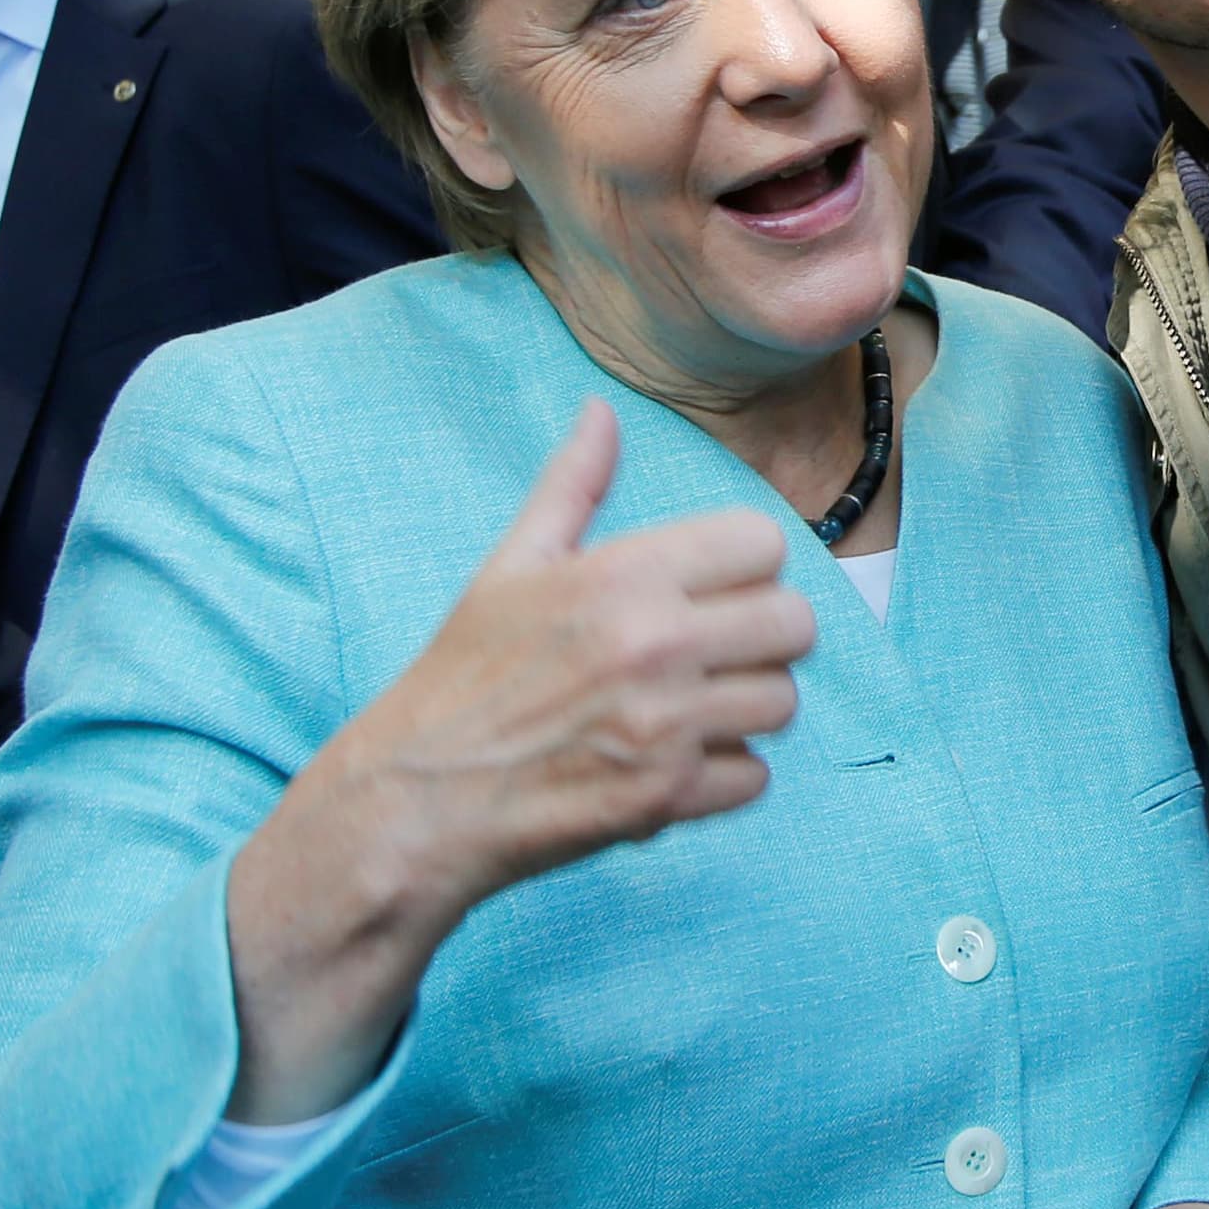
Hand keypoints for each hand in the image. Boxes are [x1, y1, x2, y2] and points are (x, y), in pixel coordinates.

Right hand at [225, 402, 810, 1119]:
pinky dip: (724, 779)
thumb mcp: (510, 567)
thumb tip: (602, 410)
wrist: (413, 799)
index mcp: (622, 576)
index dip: (746, 567)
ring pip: (783, 701)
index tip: (712, 591)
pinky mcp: (668, 797)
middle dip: (762, 638)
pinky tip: (670, 765)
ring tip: (688, 711)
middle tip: (712, 654)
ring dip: (746, 710)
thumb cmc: (464, 676)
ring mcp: (666, 725)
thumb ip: (573, 485)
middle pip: (795, 623)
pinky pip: (756, 777)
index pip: (764, 543)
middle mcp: (654, 644)